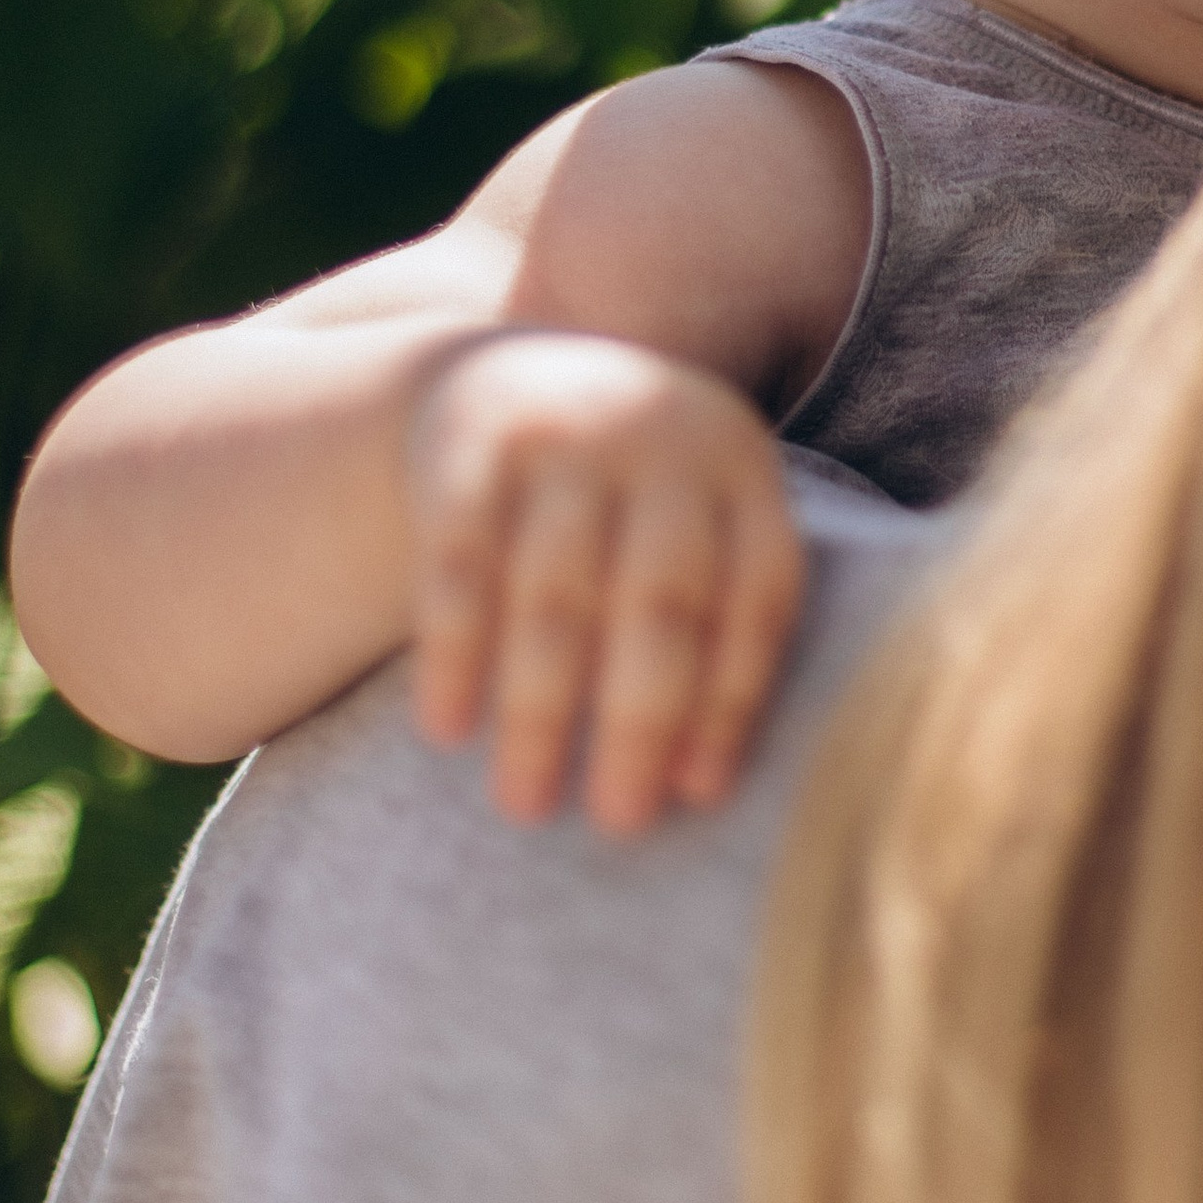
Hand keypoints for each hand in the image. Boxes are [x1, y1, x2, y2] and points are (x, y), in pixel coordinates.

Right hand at [405, 333, 804, 834]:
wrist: (521, 376)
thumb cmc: (635, 503)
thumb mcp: (700, 525)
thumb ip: (718, 626)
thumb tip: (699, 792)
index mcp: (741, 466)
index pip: (755, 594)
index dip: (731, 700)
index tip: (698, 797)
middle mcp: (661, 435)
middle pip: (660, 598)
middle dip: (640, 719)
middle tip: (617, 826)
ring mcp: (564, 429)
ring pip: (556, 591)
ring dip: (540, 707)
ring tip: (525, 805)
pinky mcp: (469, 441)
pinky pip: (461, 563)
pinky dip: (455, 652)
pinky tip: (447, 730)